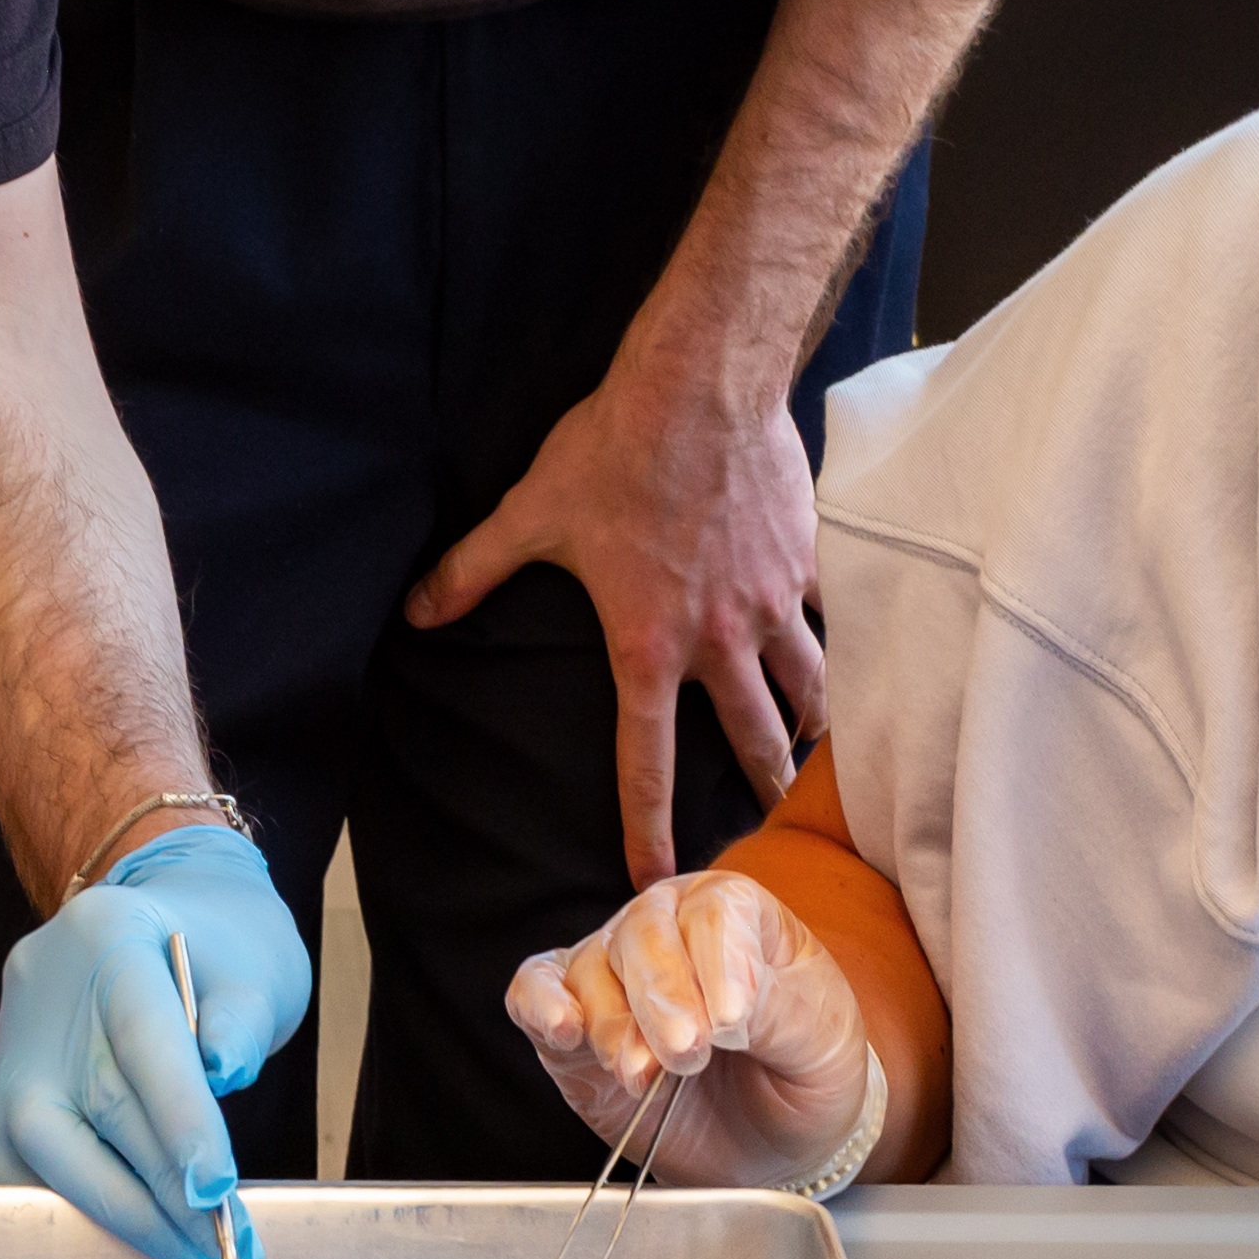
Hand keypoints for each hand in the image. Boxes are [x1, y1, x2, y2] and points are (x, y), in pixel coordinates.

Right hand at [0, 824, 307, 1258]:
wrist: (161, 928)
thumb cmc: (220, 950)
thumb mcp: (256, 968)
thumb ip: (242, 1021)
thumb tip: (222, 1072)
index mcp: (108, 936)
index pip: (140, 1039)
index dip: (178, 1120)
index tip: (215, 1191)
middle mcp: (40, 992)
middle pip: (85, 1112)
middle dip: (159, 1197)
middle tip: (224, 1251)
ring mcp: (9, 1049)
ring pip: (38, 1155)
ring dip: (120, 1217)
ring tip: (191, 1248)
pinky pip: (19, 1173)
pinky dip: (78, 1208)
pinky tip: (140, 1226)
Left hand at [404, 355, 826, 888]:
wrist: (703, 384)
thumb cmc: (615, 449)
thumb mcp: (532, 513)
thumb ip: (473, 570)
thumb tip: (419, 612)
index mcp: (647, 646)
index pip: (645, 760)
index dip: (648, 825)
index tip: (654, 874)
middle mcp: (718, 640)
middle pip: (751, 740)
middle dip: (762, 791)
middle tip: (770, 826)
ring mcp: (770, 603)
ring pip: (805, 689)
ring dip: (809, 730)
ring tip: (814, 756)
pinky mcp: (804, 561)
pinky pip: (828, 622)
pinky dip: (834, 650)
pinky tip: (839, 664)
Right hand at [507, 873, 866, 1183]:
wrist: (772, 1140)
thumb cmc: (803, 1072)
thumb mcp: (823, 1040)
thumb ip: (779, 1010)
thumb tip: (723, 1006)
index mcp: (735, 912)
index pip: (714, 912)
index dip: (720, 964)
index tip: (734, 1022)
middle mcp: (666, 926)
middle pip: (644, 932)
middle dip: (664, 1000)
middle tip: (688, 1054)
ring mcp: (612, 969)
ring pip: (592, 968)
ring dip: (616, 1027)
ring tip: (648, 1077)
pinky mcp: (569, 1018)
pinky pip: (533, 990)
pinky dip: (541, 1006)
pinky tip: (565, 1031)